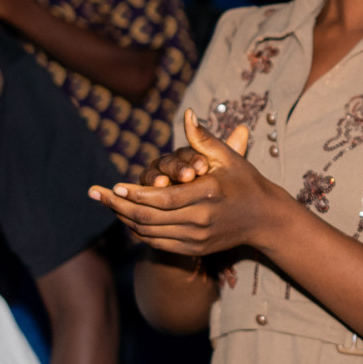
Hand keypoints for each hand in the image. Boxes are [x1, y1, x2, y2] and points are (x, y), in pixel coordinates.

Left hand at [91, 110, 296, 255]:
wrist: (265, 219)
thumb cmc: (245, 181)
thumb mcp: (228, 156)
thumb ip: (203, 137)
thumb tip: (187, 114)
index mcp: (208, 193)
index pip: (162, 198)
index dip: (135, 194)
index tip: (115, 185)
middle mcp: (201, 220)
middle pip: (148, 217)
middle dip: (118, 206)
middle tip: (96, 194)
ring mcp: (197, 238)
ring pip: (149, 232)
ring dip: (124, 218)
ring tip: (108, 204)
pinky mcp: (194, 249)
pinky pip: (157, 243)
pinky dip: (139, 231)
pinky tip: (127, 217)